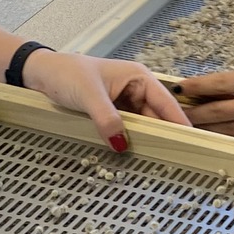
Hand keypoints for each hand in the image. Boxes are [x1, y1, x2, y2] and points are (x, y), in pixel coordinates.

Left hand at [22, 51, 189, 150]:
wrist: (41, 73)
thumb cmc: (66, 73)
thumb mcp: (88, 95)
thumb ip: (107, 119)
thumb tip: (122, 144)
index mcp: (139, 78)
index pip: (167, 104)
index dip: (180, 123)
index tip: (193, 142)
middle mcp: (136, 90)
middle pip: (158, 117)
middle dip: (163, 136)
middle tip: (175, 160)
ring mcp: (124, 103)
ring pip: (143, 126)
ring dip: (146, 140)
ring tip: (157, 161)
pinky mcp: (113, 113)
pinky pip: (127, 129)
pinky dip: (130, 140)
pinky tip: (134, 154)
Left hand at [181, 65, 233, 153]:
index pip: (218, 83)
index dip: (195, 86)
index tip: (180, 86)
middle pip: (214, 110)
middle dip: (191, 111)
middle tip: (173, 112)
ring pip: (224, 130)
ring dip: (204, 129)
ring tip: (187, 129)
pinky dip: (227, 141)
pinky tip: (217, 141)